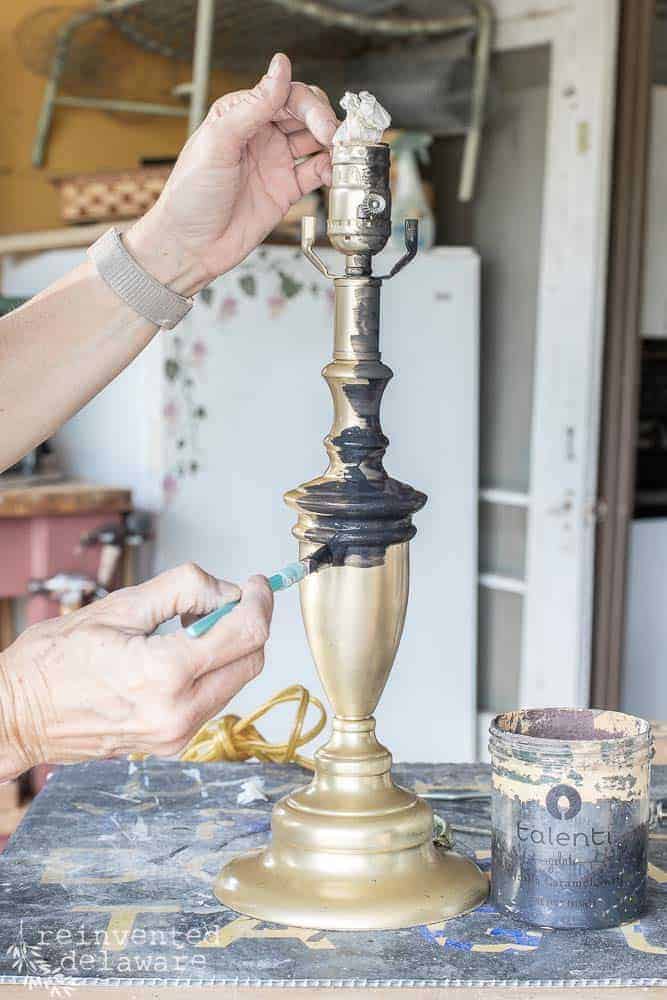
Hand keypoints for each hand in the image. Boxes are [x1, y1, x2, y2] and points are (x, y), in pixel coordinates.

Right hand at [0, 564, 272, 779]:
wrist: (17, 715)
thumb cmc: (54, 659)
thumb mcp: (120, 605)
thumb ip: (183, 589)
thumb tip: (226, 591)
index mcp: (165, 674)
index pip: (246, 633)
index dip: (260, 601)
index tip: (256, 585)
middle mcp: (179, 714)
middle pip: (251, 661)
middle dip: (246, 624)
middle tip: (221, 600)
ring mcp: (176, 737)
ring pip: (235, 682)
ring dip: (227, 649)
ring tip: (185, 627)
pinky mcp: (171, 746)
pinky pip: (212, 701)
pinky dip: (209, 672)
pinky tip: (177, 656)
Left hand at [125, 52, 337, 295]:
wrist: (190, 245)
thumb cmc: (191, 194)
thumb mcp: (219, 142)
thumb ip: (253, 105)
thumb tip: (280, 66)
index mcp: (241, 114)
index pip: (286, 96)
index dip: (310, 106)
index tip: (323, 124)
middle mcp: (261, 134)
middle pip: (306, 115)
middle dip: (326, 123)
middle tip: (337, 139)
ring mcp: (275, 162)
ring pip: (315, 143)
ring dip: (333, 145)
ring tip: (344, 155)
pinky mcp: (284, 191)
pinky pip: (316, 174)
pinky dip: (330, 172)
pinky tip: (335, 175)